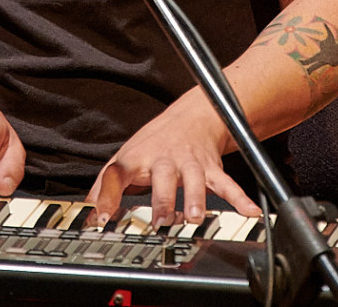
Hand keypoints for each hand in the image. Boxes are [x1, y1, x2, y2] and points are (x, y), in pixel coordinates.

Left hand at [86, 95, 261, 226]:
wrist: (192, 116)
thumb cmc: (154, 142)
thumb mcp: (125, 158)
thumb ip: (105, 185)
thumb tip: (87, 212)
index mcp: (137, 157)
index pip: (118, 173)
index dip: (107, 195)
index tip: (101, 218)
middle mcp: (163, 160)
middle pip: (162, 177)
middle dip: (162, 200)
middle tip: (161, 222)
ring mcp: (189, 163)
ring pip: (194, 180)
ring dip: (196, 199)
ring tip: (195, 217)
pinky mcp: (210, 168)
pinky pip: (226, 183)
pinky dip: (239, 198)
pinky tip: (249, 212)